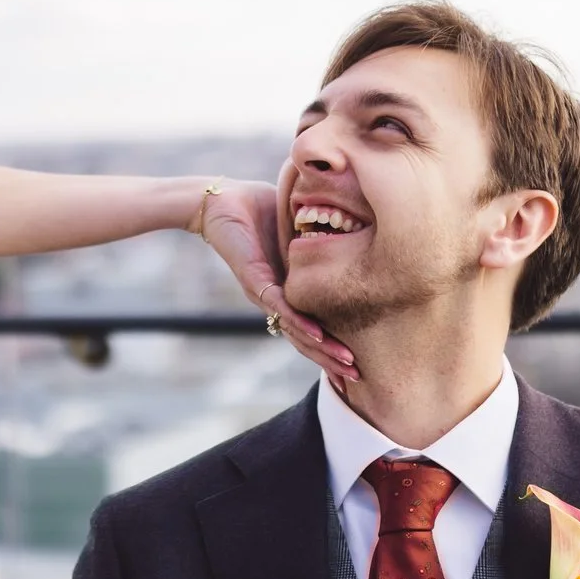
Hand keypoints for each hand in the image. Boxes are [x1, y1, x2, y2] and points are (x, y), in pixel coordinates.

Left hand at [195, 178, 359, 385]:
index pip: (312, 328)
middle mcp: (276, 300)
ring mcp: (265, 294)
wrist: (222, 201)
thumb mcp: (301, 230)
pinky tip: (318, 335)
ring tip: (346, 364)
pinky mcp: (256, 281)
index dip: (331, 348)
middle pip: (306, 340)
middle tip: (358, 377)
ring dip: (321, 350)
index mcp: (288, 292)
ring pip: (296, 330)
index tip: (354, 367)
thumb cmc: (260, 211)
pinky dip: (300, 322)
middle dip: (332, 360)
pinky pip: (281, 307)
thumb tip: (354, 235)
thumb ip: (321, 240)